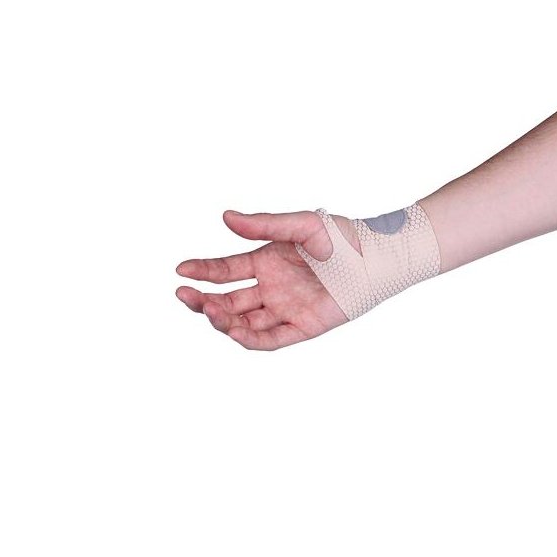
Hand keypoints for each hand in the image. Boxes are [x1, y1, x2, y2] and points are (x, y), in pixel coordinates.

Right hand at [175, 210, 351, 350]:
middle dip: (202, 300)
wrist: (375, 258)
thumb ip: (265, 225)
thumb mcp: (301, 225)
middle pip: (227, 300)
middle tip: (185, 295)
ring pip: (243, 323)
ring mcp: (285, 309)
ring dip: (222, 320)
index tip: (181, 270)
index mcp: (266, 262)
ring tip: (209, 310)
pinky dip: (250, 339)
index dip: (202, 271)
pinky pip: (271, 339)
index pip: (224, 271)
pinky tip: (234, 331)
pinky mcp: (302, 327)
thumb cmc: (342, 237)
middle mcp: (271, 288)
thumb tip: (226, 217)